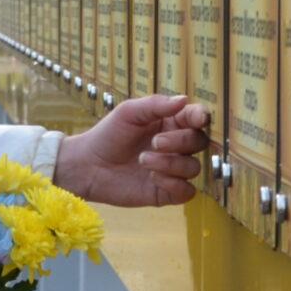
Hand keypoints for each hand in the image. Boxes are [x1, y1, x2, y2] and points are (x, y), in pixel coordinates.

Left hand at [53, 95, 211, 206]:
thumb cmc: (109, 134)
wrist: (88, 165)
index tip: (198, 119)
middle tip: (154, 143)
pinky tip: (153, 178)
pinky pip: (187, 191)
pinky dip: (174, 184)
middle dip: (180, 142)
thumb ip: (156, 105)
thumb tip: (184, 99)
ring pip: (194, 168)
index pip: (197, 118)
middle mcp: (176, 146)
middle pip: (199, 142)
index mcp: (171, 123)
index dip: (201, 117)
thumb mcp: (129, 112)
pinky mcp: (166, 192)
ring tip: (143, 161)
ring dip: (171, 163)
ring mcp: (173, 170)